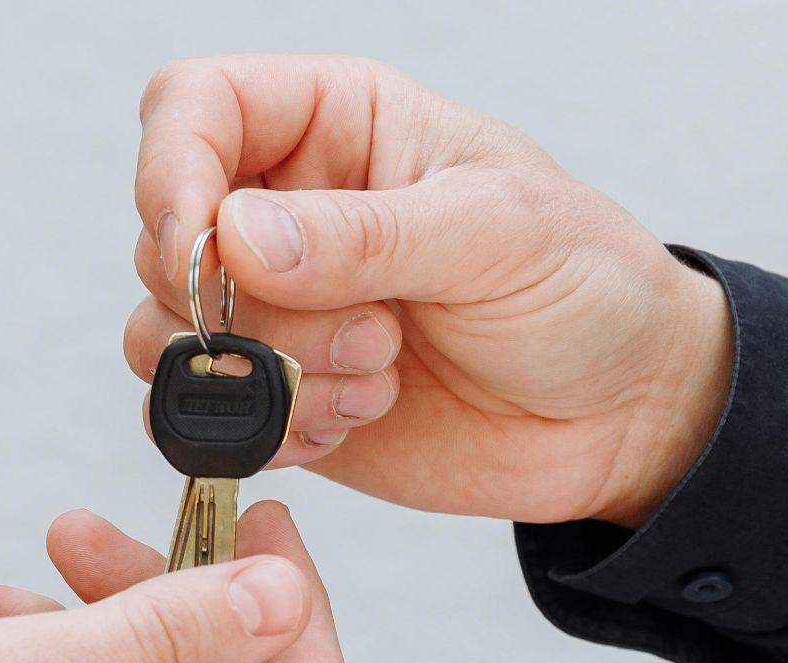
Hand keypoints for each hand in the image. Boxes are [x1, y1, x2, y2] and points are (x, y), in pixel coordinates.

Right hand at [126, 55, 733, 527]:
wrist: (625, 414)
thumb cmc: (584, 288)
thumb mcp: (499, 232)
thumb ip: (367, 233)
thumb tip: (237, 237)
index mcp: (335, 126)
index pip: (193, 106)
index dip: (170, 168)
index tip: (201, 242)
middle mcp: (286, 211)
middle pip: (162, 236)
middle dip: (245, 303)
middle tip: (372, 332)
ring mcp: (277, 311)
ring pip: (168, 335)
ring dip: (265, 375)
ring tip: (378, 378)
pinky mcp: (278, 398)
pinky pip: (204, 419)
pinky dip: (268, 432)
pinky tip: (357, 423)